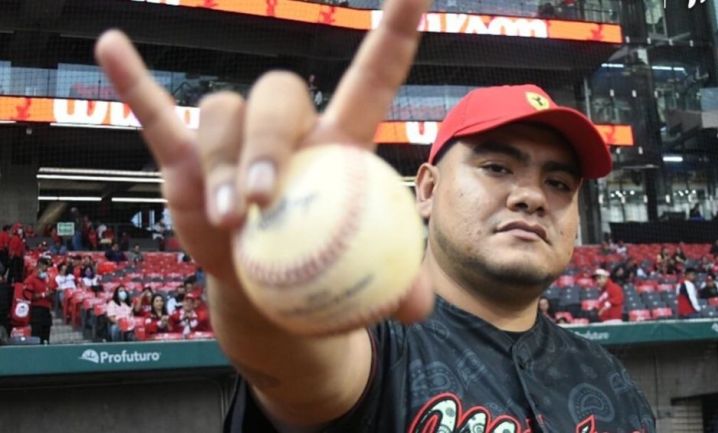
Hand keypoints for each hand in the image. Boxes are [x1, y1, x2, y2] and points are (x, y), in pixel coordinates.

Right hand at [94, 0, 432, 341]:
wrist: (267, 289)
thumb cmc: (322, 267)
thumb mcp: (365, 281)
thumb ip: (397, 285)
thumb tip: (419, 306)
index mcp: (339, 141)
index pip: (372, 77)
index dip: (393, 31)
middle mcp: (287, 128)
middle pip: (278, 95)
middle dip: (268, 144)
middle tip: (264, 202)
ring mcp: (233, 139)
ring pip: (222, 113)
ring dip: (224, 165)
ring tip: (231, 220)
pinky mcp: (187, 159)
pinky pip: (158, 115)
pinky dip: (135, 85)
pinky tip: (110, 46)